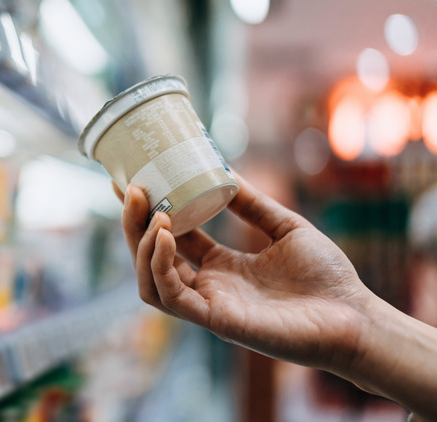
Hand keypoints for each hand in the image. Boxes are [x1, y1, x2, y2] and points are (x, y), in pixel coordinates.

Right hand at [116, 174, 376, 371]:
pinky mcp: (216, 320)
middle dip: (134, 224)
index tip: (131, 180)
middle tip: (131, 188)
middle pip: (151, 257)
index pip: (169, 238)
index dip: (147, 212)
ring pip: (150, 280)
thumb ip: (252, 204)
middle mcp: (207, 286)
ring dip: (142, 245)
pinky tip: (167, 235)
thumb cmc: (326, 277)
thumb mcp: (285, 227)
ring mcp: (208, 304)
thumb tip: (224, 167)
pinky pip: (171, 296)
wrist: (354, 315)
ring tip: (153, 211)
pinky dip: (161, 265)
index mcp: (219, 266)